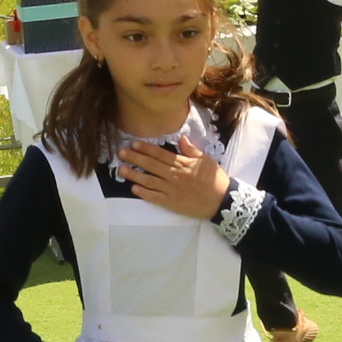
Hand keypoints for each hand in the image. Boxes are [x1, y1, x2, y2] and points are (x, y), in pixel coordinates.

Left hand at [114, 138, 228, 219]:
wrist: (221, 200)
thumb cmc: (214, 179)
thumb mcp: (206, 160)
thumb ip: (192, 150)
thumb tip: (181, 138)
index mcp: (182, 164)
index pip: (160, 154)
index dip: (146, 149)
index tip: (134, 143)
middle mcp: (174, 175)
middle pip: (151, 165)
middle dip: (135, 158)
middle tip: (120, 153)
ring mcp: (171, 189)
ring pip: (149, 180)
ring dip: (134, 174)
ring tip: (121, 170)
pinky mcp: (171, 202)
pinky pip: (155, 197)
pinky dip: (144, 193)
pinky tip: (133, 188)